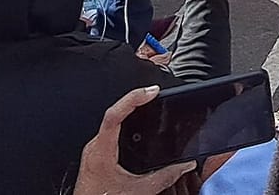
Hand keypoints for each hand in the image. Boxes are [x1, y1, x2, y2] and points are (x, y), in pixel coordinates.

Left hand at [71, 86, 195, 194]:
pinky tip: (136, 125)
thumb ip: (164, 177)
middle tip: (153, 92)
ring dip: (130, 110)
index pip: (114, 115)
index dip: (133, 99)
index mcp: (101, 152)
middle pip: (114, 113)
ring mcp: (94, 152)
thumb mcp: (137, 192)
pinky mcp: (96, 157)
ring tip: (147, 102)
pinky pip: (110, 132)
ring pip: (111, 122)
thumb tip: (184, 165)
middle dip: (135, 100)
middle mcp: (95, 148)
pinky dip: (126, 123)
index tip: (151, 92)